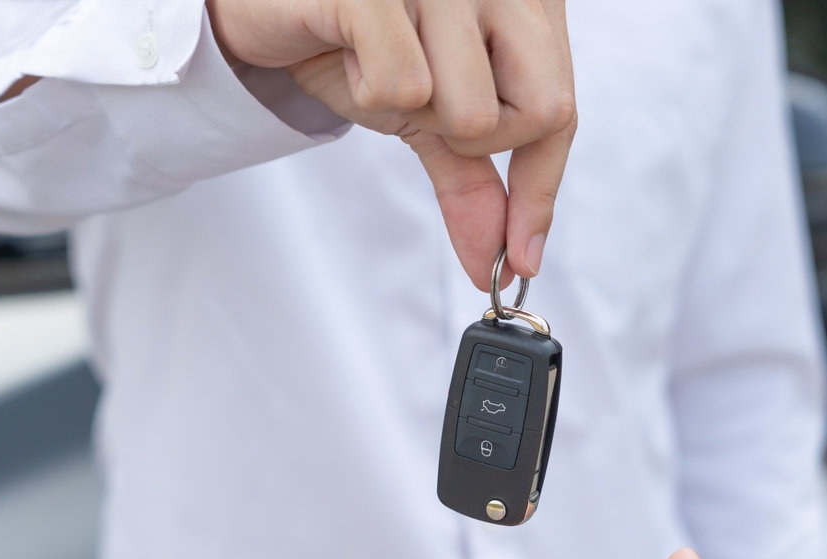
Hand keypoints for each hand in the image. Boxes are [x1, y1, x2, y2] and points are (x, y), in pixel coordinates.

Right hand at [206, 0, 575, 289]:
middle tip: (424, 111)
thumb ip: (471, 180)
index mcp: (526, 0)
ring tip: (375, 66)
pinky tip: (348, 53)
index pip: (560, 110)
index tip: (521, 258)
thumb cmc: (353, 45)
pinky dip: (368, 88)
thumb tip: (500, 263)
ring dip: (414, 111)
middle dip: (477, 141)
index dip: (539, 191)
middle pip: (543, 111)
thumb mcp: (427, 115)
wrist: (266, 8)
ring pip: (473, 111)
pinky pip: (405, 87)